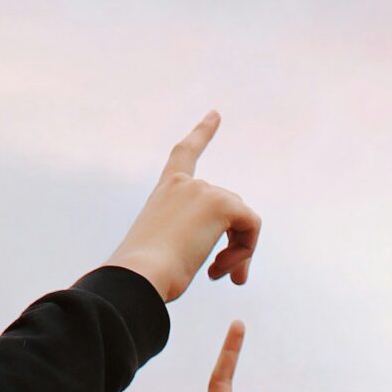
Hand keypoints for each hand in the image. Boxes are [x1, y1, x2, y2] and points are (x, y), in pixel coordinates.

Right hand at [104, 112, 262, 300]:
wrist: (139, 276)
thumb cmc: (146, 275)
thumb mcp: (164, 252)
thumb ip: (189, 242)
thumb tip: (221, 261)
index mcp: (165, 191)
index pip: (184, 154)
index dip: (201, 134)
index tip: (215, 115)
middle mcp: (184, 184)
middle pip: (230, 208)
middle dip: (234, 243)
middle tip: (220, 276)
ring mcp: (202, 190)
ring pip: (242, 220)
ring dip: (239, 252)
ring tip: (218, 275)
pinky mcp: (220, 203)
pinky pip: (252, 225)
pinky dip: (246, 251)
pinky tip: (222, 271)